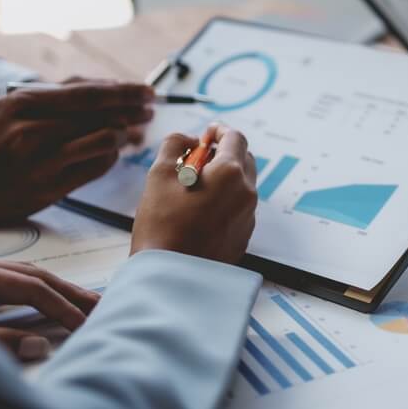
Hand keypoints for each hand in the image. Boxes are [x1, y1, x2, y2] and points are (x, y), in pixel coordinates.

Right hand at [0, 82, 155, 238]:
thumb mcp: (11, 106)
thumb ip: (56, 94)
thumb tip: (109, 85)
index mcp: (22, 102)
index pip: (88, 93)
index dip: (124, 91)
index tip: (146, 91)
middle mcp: (31, 130)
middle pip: (101, 115)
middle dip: (132, 112)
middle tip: (148, 111)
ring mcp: (40, 161)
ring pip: (103, 141)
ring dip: (122, 136)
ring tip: (126, 134)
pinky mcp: (49, 188)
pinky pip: (95, 168)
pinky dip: (110, 158)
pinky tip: (110, 154)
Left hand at [0, 255, 99, 361]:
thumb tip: (38, 342)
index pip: (29, 288)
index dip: (60, 308)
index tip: (84, 325)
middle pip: (32, 274)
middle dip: (69, 290)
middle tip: (102, 304)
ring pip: (22, 275)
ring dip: (56, 289)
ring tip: (86, 302)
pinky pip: (6, 282)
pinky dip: (34, 291)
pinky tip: (47, 301)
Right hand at [131, 124, 257, 264]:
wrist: (171, 277)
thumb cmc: (162, 226)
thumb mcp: (159, 175)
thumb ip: (174, 145)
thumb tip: (187, 139)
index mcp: (230, 173)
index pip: (234, 137)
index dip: (219, 130)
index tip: (206, 134)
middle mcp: (246, 192)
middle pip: (243, 159)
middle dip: (223, 152)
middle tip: (197, 159)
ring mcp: (248, 216)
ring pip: (242, 184)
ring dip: (224, 177)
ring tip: (194, 187)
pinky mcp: (244, 235)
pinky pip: (240, 207)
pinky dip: (226, 199)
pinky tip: (200, 210)